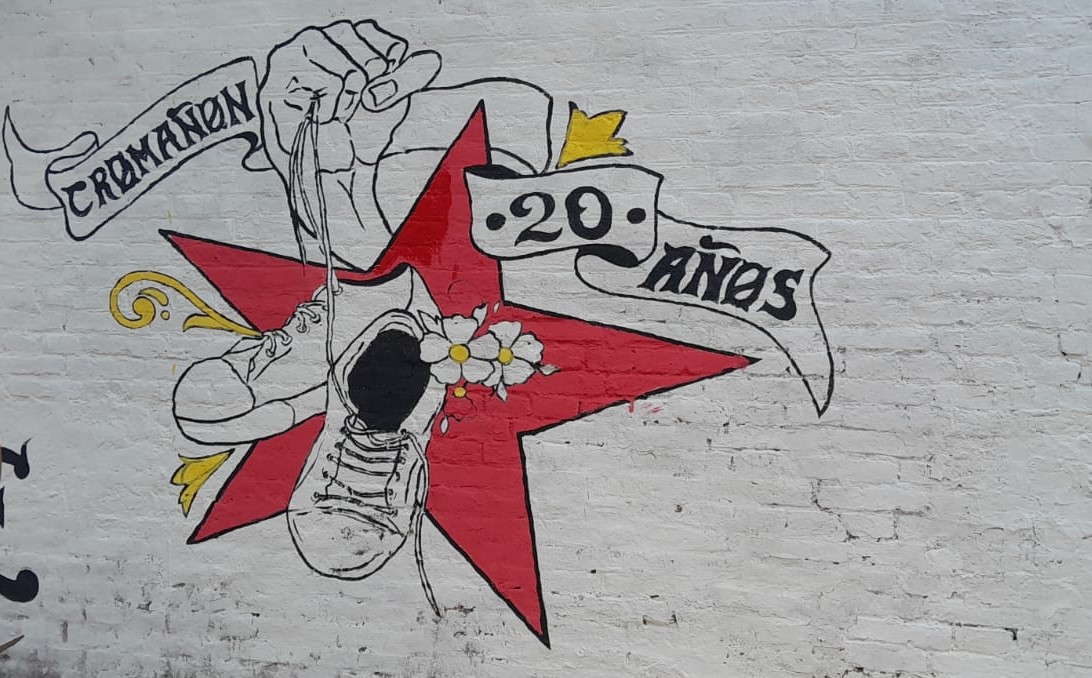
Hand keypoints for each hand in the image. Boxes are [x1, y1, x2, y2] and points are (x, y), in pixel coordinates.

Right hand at [259, 20, 440, 179]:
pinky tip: (324, 116)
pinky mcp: (274, 82)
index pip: (367, 30)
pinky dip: (331, 102)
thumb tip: (431, 60)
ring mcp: (288, 58)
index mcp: (338, 43)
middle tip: (362, 103)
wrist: (340, 175)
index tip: (385, 86)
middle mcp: (311, 44)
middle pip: (350, 34)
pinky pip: (318, 77)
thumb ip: (410, 76)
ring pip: (333, 52)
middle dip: (368, 73)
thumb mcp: (392, 100)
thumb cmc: (359, 137)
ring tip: (340, 111)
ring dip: (348, 89)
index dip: (385, 56)